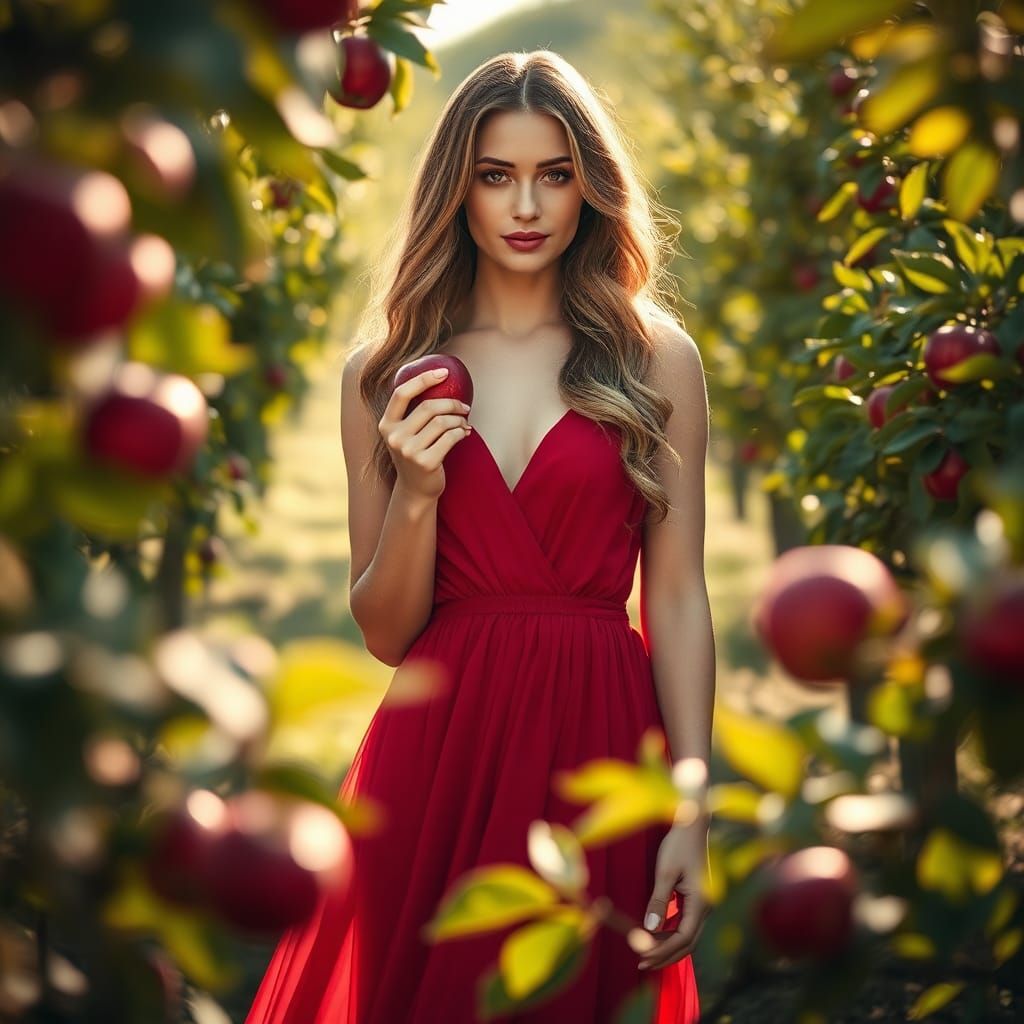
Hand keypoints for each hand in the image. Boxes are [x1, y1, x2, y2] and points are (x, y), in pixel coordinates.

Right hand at [380, 368, 471, 500]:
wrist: (415, 490)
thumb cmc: (415, 455)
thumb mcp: (406, 434)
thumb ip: (412, 413)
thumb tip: (440, 380)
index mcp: (386, 425)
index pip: (401, 393)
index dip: (423, 379)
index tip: (443, 372)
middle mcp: (394, 437)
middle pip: (428, 407)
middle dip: (451, 403)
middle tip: (465, 406)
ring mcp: (409, 451)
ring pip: (442, 422)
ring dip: (459, 420)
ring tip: (465, 423)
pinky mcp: (425, 462)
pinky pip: (451, 438)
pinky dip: (462, 432)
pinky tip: (465, 433)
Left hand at [638, 822, 710, 971]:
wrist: (692, 823)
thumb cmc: (679, 844)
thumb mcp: (666, 872)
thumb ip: (659, 902)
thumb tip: (650, 930)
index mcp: (701, 902)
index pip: (683, 938)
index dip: (663, 951)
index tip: (643, 957)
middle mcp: (706, 907)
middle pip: (688, 942)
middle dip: (666, 955)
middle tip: (642, 963)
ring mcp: (703, 903)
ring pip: (687, 934)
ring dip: (668, 946)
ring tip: (646, 952)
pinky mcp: (697, 897)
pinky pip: (685, 922)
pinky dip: (671, 933)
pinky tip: (656, 935)